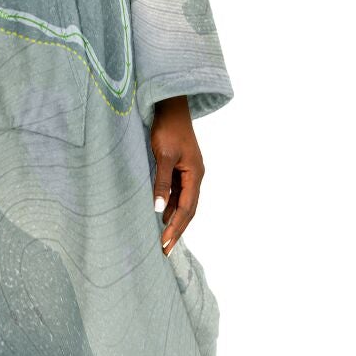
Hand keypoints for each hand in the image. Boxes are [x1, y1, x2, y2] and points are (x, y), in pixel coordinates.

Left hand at [149, 95, 202, 254]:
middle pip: (188, 210)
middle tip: (165, 249)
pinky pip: (177, 192)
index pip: (187, 209)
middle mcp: (195, 176)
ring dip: (174, 219)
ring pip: (183, 202)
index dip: (176, 227)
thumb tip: (159, 209)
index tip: (164, 243)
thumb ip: (162, 182)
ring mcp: (188, 172)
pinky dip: (170, 206)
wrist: (170, 106)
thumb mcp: (163, 156)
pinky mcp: (180, 167)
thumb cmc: (167, 128)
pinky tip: (161, 214)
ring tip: (163, 237)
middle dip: (177, 229)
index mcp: (195, 174)